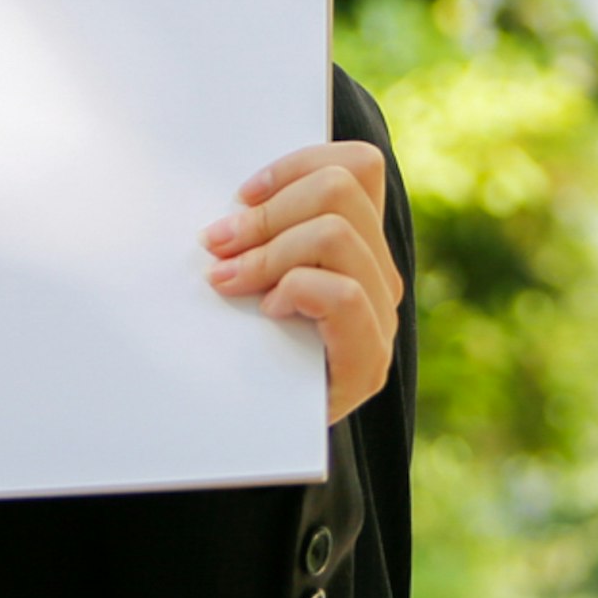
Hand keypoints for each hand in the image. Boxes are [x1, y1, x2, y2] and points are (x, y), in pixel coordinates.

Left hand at [203, 141, 400, 423]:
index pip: (358, 165)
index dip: (296, 165)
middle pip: (341, 189)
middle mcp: (379, 271)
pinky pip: (343, 294)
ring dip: (269, 252)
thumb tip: (224, 200)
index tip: (241, 194)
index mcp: (360, 238)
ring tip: (229, 280)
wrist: (259, 431)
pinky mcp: (369, 358)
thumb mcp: (250, 272)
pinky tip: (269, 312)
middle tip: (217, 244)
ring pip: (337, 234)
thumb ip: (257, 230)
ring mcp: (380, 314)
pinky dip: (297, 290)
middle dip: (268, 211)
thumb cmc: (246, 342)